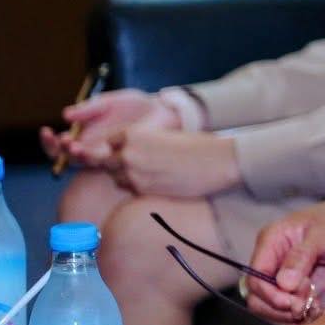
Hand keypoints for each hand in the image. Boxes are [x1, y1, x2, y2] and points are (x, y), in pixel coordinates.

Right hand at [39, 88, 174, 167]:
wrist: (162, 111)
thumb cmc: (134, 105)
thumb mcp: (109, 102)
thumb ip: (89, 109)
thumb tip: (65, 115)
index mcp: (84, 134)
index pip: (58, 144)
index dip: (49, 141)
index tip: (47, 131)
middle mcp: (90, 148)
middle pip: (65, 157)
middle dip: (60, 151)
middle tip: (65, 141)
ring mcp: (105, 156)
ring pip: (84, 163)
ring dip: (77, 156)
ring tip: (78, 146)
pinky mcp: (122, 160)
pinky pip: (107, 166)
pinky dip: (99, 160)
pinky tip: (99, 151)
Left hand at [106, 129, 239, 198]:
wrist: (216, 162)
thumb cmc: (196, 146)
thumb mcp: (165, 135)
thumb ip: (144, 142)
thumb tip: (131, 151)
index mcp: (134, 134)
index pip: (110, 143)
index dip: (119, 147)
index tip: (130, 150)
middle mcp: (128, 153)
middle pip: (108, 162)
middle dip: (118, 164)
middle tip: (139, 165)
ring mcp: (133, 174)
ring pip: (116, 179)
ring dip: (127, 177)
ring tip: (149, 174)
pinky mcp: (143, 190)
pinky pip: (130, 190)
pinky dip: (138, 188)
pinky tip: (157, 182)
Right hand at [247, 190, 324, 324]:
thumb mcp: (322, 234)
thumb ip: (301, 257)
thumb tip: (283, 284)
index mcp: (270, 242)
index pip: (255, 278)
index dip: (270, 295)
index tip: (293, 302)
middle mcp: (271, 260)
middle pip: (258, 297)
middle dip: (280, 308)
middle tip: (306, 306)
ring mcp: (282, 276)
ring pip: (270, 308)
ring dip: (289, 315)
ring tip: (313, 308)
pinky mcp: (295, 288)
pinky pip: (287, 310)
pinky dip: (298, 316)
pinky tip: (316, 312)